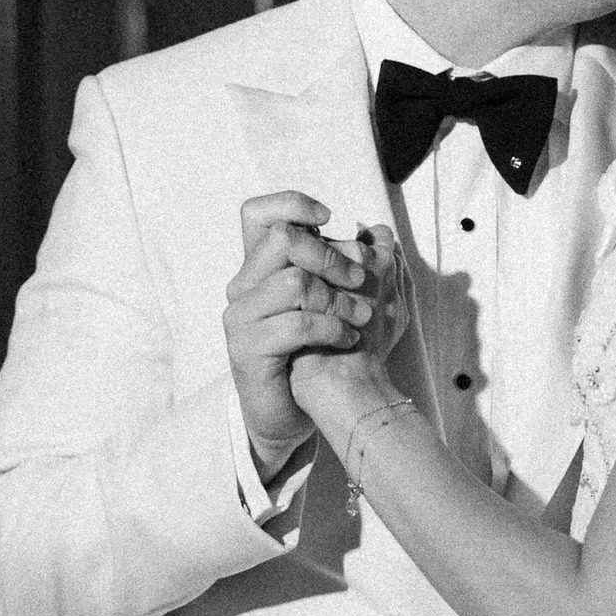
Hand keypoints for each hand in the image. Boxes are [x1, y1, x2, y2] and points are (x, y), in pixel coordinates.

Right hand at [224, 194, 390, 473]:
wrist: (301, 411)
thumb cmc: (322, 352)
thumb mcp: (338, 301)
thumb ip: (350, 264)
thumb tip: (374, 231)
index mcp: (260, 270)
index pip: (257, 213)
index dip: (292, 203)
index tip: (328, 218)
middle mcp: (243, 287)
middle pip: (284, 240)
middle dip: (332, 255)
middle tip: (361, 279)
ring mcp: (241, 318)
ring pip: (294, 282)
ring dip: (339, 299)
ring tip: (360, 319)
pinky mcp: (248, 349)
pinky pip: (296, 324)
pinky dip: (332, 329)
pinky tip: (347, 340)